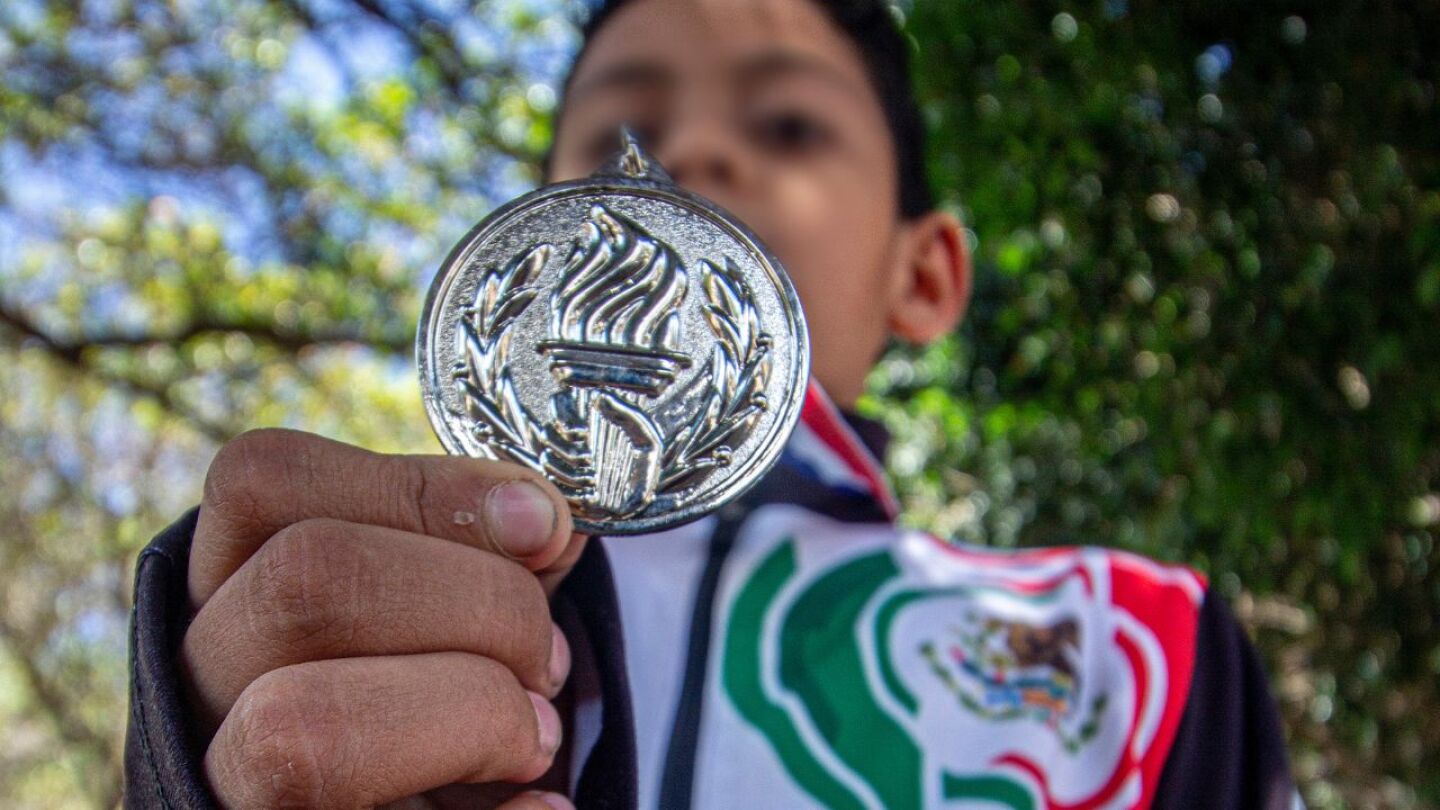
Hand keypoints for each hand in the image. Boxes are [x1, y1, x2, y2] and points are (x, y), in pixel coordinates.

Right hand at [180, 428, 586, 808]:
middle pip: (304, 578)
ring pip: (295, 722)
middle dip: (480, 603)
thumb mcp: (451, 605)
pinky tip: (542, 804)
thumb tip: (543, 514)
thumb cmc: (431, 703)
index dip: (422, 488)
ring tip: (537, 736)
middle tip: (549, 659)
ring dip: (471, 713)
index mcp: (226, 585)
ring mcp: (219, 784)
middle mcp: (194, 678)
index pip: (267, 478)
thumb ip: (491, 550)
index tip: (544, 525)